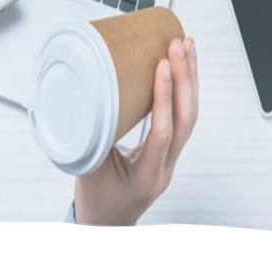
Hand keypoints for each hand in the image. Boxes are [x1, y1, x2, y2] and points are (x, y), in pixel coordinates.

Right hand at [73, 36, 197, 224]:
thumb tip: (82, 98)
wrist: (106, 226)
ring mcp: (170, 158)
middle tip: (179, 45)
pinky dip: (183, 88)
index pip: (162, 132)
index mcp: (146, 176)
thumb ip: (90, 136)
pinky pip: (182, 116)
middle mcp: (165, 166)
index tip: (161, 66)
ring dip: (189, 78)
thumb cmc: (97, 202)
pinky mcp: (168, 149)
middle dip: (184, 77)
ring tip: (187, 47)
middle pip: (185, 119)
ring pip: (188, 115)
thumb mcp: (87, 169)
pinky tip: (180, 68)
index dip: (163, 97)